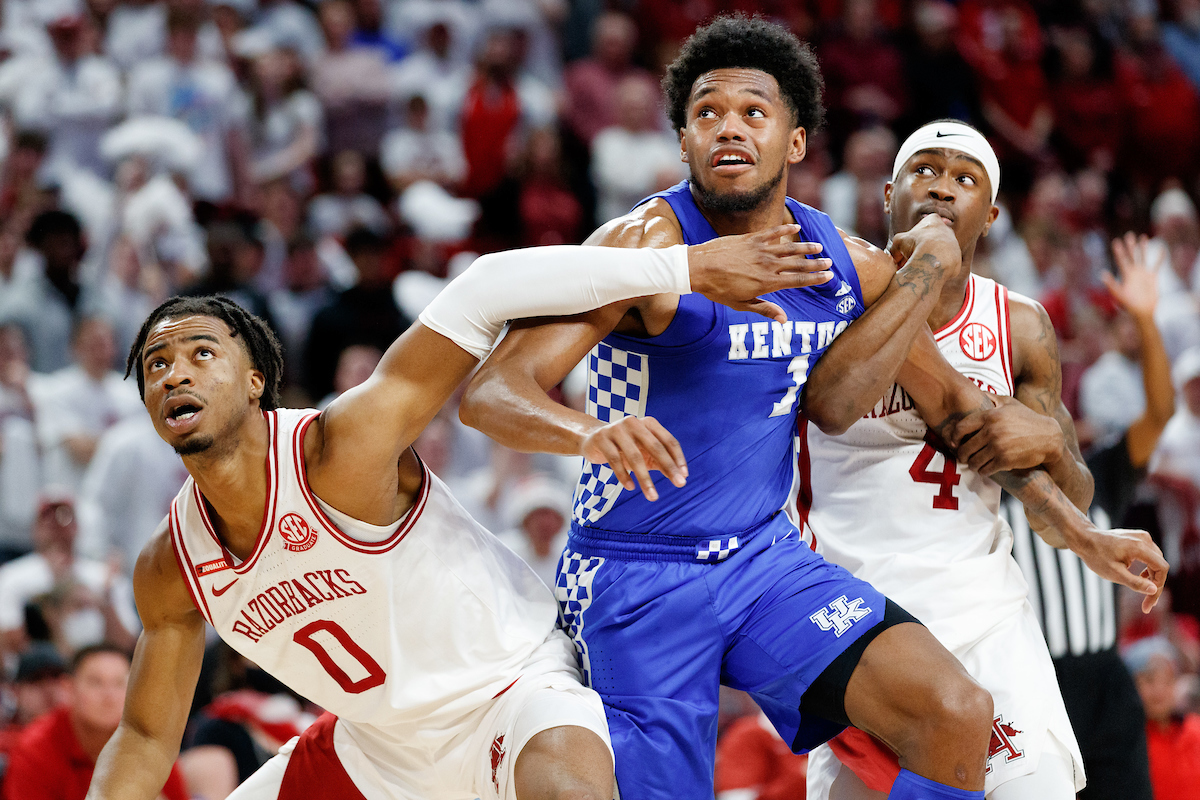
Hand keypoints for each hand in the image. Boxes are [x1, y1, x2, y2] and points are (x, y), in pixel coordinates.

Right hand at [579, 416, 686, 500]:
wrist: (593, 439)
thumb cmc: (625, 447)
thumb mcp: (644, 452)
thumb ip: (660, 461)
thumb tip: (679, 477)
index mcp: (648, 423)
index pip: (668, 441)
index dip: (678, 458)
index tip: (684, 476)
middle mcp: (634, 423)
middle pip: (655, 446)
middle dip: (668, 466)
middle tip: (679, 484)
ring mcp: (616, 429)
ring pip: (634, 457)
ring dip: (645, 479)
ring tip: (653, 496)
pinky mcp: (602, 439)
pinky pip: (615, 460)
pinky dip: (624, 476)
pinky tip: (631, 487)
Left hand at [688, 224, 834, 323]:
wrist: (698, 268)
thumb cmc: (718, 290)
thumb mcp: (741, 304)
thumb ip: (765, 310)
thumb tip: (784, 320)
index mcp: (767, 283)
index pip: (797, 281)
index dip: (814, 278)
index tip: (828, 276)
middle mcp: (767, 265)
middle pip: (798, 264)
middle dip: (815, 263)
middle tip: (830, 262)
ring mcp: (760, 250)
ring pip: (789, 247)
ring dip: (805, 247)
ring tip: (819, 247)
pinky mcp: (750, 238)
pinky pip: (772, 232)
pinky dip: (785, 229)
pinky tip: (796, 228)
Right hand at [887, 212, 960, 273]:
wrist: (935, 259)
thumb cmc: (917, 245)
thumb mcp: (898, 242)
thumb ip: (896, 247)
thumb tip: (894, 257)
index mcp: (933, 220)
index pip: (919, 229)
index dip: (909, 241)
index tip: (904, 252)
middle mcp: (946, 229)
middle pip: (929, 241)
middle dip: (918, 251)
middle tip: (909, 262)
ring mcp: (954, 243)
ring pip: (936, 252)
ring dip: (927, 259)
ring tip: (918, 268)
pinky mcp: (957, 257)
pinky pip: (942, 263)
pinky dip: (935, 267)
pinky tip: (927, 272)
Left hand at [954, 396, 1063, 474]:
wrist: (1049, 437)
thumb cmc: (1027, 419)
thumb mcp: (1010, 404)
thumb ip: (992, 398)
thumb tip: (975, 391)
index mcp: (990, 415)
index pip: (961, 428)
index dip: (954, 437)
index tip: (954, 442)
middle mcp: (992, 431)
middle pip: (964, 448)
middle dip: (962, 455)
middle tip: (964, 457)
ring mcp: (998, 446)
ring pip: (973, 461)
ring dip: (972, 464)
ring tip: (974, 464)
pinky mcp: (1005, 460)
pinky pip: (985, 470)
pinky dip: (983, 471)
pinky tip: (984, 469)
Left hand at [1067, 523, 1167, 612]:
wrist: (1084, 538)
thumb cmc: (1096, 555)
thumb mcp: (1114, 573)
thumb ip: (1135, 583)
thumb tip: (1154, 590)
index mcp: (1140, 547)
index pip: (1162, 568)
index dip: (1159, 587)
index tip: (1149, 603)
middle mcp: (1144, 539)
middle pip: (1160, 565)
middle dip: (1156, 585)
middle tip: (1147, 603)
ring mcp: (1141, 537)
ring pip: (1155, 561)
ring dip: (1152, 577)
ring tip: (1145, 592)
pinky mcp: (1137, 538)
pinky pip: (1149, 555)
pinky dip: (1147, 568)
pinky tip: (1140, 577)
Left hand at [1106, 232, 1161, 318]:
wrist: (1142, 311)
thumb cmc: (1129, 305)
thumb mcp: (1119, 294)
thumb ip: (1111, 284)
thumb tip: (1102, 274)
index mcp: (1126, 275)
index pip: (1121, 260)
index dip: (1119, 251)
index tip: (1116, 241)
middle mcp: (1134, 272)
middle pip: (1132, 256)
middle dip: (1130, 246)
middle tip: (1129, 234)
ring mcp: (1143, 274)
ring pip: (1143, 257)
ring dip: (1143, 248)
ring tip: (1143, 237)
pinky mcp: (1152, 277)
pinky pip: (1157, 265)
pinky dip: (1160, 257)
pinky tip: (1162, 249)